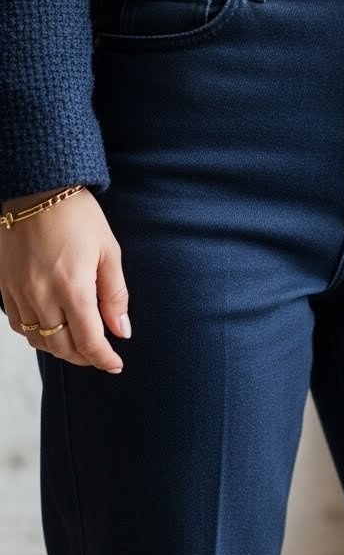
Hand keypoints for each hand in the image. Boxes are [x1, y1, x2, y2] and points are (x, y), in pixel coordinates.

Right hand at [0, 187, 129, 372]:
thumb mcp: (108, 251)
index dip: (104, 359)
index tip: (116, 365)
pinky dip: (37, 335)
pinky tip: (51, 328)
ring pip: (39, 340)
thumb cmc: (78, 216)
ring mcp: (20, 293)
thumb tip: (121, 331)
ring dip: (61, 348)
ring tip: (79, 343)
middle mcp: (42, 296)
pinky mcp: (5, 287)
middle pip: (62, 347)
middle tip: (101, 355)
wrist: (38, 189)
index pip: (88, 341)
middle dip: (85, 357)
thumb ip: (115, 295)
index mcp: (73, 287)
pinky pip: (19, 325)